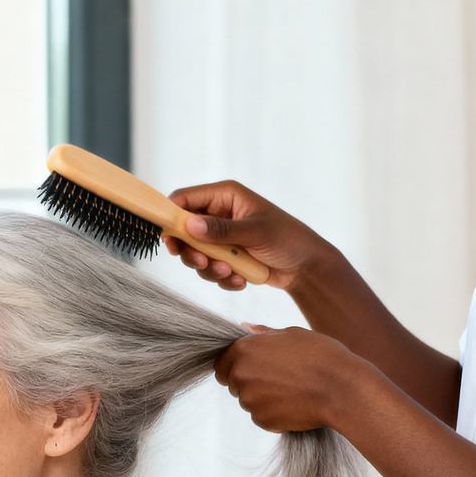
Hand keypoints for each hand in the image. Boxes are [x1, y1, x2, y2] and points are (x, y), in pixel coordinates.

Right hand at [165, 180, 337, 291]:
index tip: (169, 240)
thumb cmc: (287, 239)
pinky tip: (241, 280)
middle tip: (201, 262)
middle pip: (184, 231)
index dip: (171, 217)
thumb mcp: (255, 232)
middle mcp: (219, 214)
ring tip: (230, 272)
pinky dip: (222, 278)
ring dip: (209, 268)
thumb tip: (189, 225)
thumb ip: (221, 230)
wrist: (306, 267)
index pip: (184, 200)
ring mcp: (222, 238)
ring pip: (195, 254)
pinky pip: (210, 269)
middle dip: (191, 251)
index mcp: (225, 196)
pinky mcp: (226, 257)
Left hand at [213, 325, 362, 432]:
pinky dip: (272, 412)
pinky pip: (260, 416)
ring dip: (261, 397)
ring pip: (247, 400)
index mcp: (244, 349)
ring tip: (290, 389)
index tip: (254, 367)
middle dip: (248, 381)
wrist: (341, 388)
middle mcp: (241, 375)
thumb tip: (245, 328)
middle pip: (232, 382)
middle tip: (277, 378)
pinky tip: (294, 403)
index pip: (220, 362)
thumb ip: (263, 334)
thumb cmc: (320, 356)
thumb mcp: (291, 334)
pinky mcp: (263, 420)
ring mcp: (250, 399)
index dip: (235, 365)